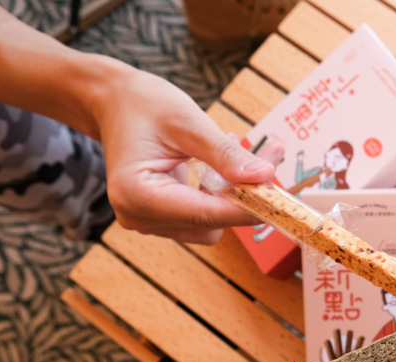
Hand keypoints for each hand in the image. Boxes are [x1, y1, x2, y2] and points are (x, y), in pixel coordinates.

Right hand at [90, 65, 283, 244]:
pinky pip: (201, 218)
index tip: (281, 198)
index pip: (205, 215)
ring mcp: (147, 221)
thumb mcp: (188, 122)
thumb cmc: (143, 105)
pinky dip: (220, 196)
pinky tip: (223, 168)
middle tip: (270, 156)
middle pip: (211, 224)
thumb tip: (264, 176)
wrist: (114, 102)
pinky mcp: (158, 219)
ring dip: (234, 194)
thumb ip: (225, 154)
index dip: (248, 209)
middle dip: (243, 196)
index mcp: (136, 194)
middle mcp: (138, 216)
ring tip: (240, 151)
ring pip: (211, 225)